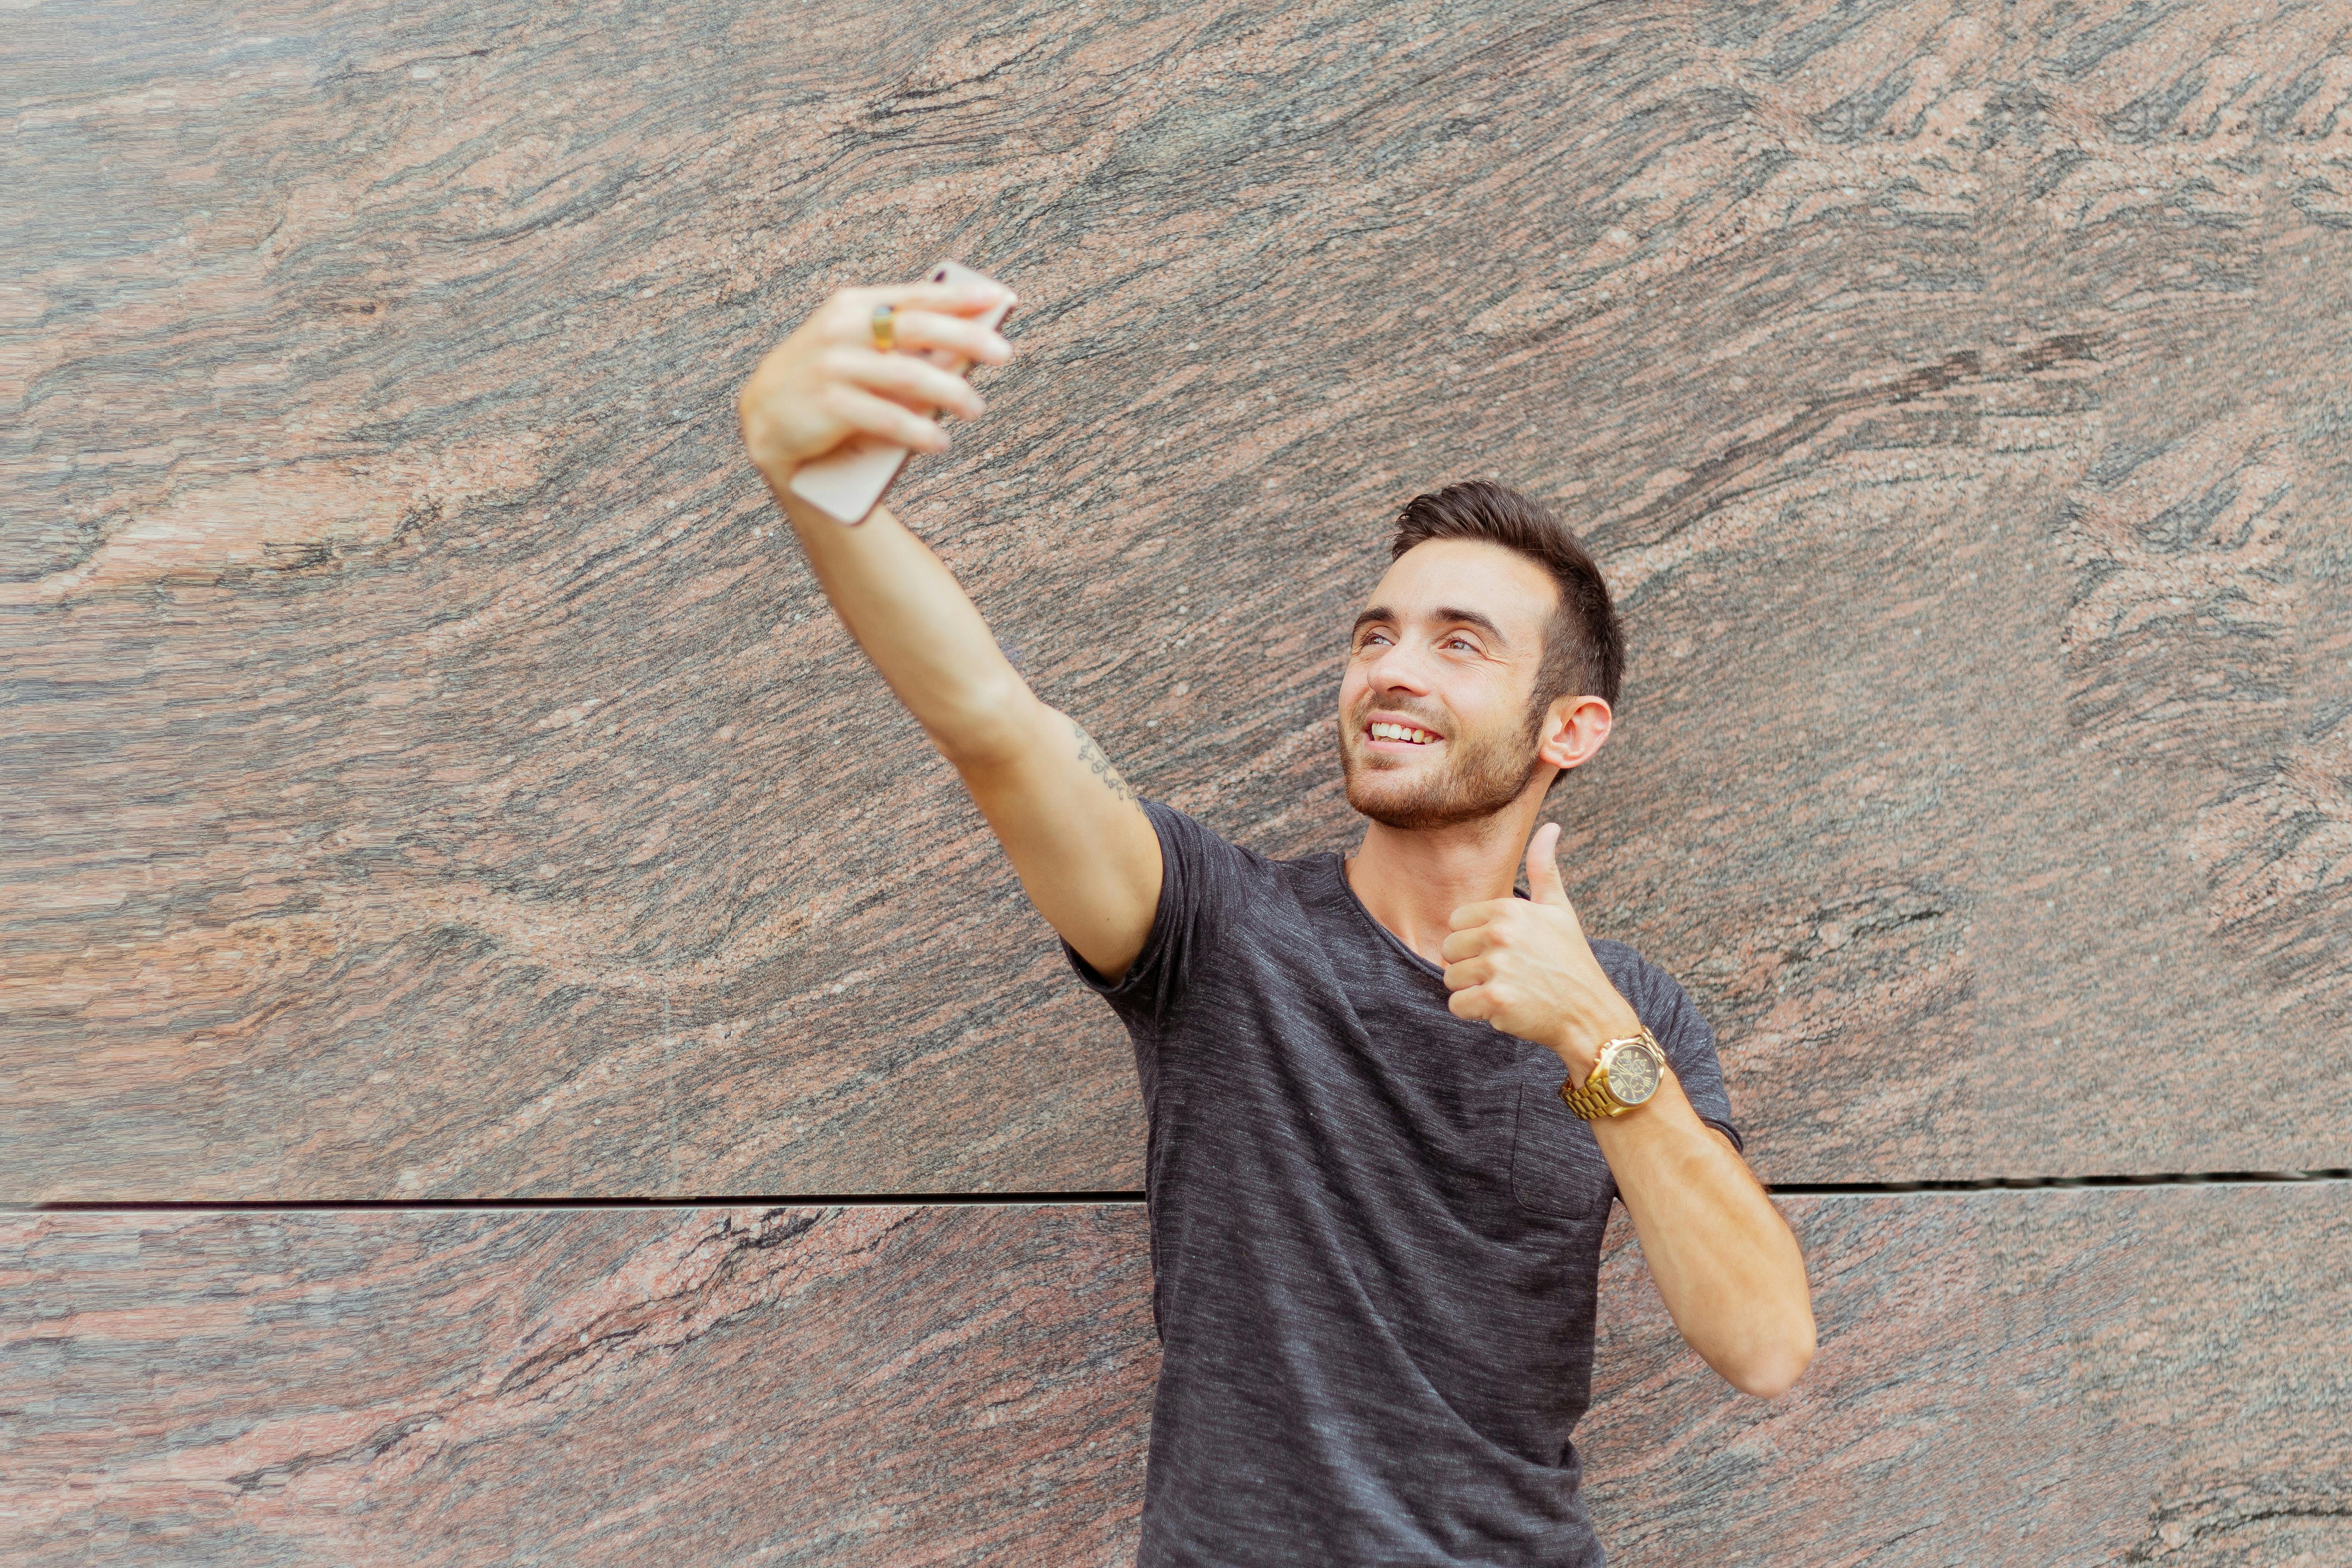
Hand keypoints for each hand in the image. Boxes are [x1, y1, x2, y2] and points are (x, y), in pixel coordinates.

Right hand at [736, 278, 1014, 479]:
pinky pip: (887, 417)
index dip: (959, 297)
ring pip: (909, 375)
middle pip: (918, 328)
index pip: (915, 297)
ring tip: (975, 408)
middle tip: (1003, 353)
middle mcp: (842, 329)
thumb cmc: (828, 381)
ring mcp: (832, 366)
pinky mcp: (827, 404)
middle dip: (966, 338)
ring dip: (951, 392)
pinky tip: (939, 440)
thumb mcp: (860, 351)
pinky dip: (919, 430)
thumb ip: (902, 346)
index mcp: (853, 306)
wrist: (766, 417)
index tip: (998, 297)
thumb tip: (967, 351)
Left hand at [1440, 822, 1644, 1083]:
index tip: (1505, 950)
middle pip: (1449, 950)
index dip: (1475, 940)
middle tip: (1507, 973)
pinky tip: (1503, 1009)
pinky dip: (1475, 1012)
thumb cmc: (1571, 961)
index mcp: (1508, 909)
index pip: (1457, 922)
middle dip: (1470, 965)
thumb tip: (1551, 826)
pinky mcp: (1495, 1000)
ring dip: (1473, 990)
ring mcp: (1498, 968)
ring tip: (1507, 989)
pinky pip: (1456, 1005)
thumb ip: (1544, 868)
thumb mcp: (1560, 909)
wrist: (1590, 1013)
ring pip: (1451, 978)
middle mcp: (1501, 934)